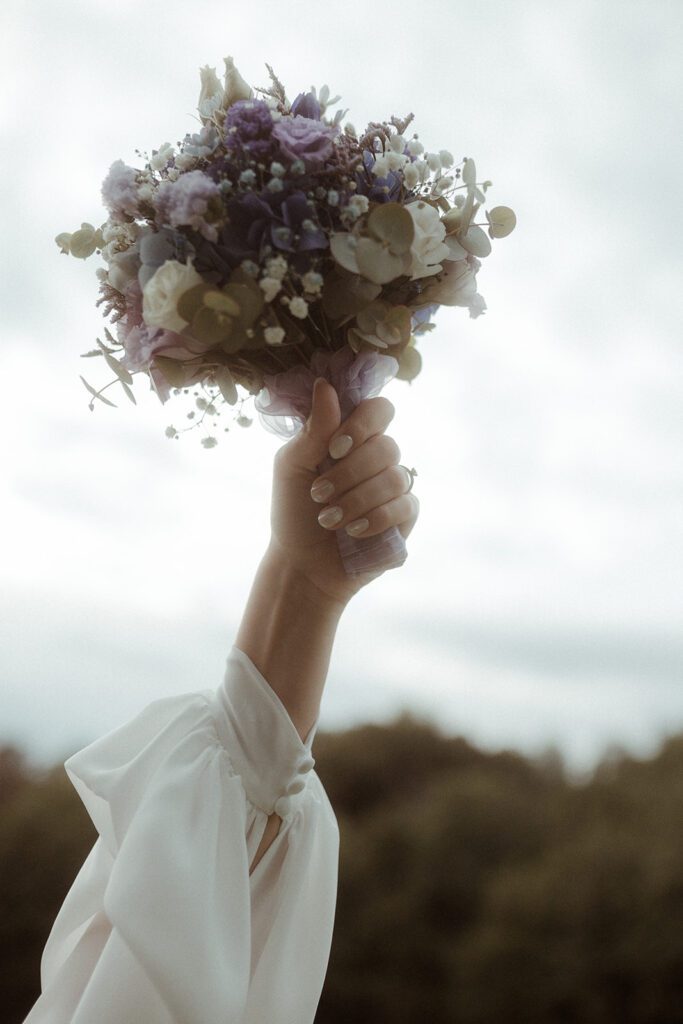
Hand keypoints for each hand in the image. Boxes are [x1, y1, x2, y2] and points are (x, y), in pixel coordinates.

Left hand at [268, 377, 418, 607]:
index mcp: (352, 438)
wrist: (301, 563)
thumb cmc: (293, 511)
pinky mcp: (404, 517)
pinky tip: (353, 530)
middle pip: (387, 446)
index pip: (378, 410)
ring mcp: (394, 487)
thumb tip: (325, 386)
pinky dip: (376, 517)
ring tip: (329, 519)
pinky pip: (406, 505)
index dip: (361, 425)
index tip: (333, 448)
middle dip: (349, 473)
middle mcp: (378, 458)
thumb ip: (313, 430)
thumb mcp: (292, 466)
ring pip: (395, 477)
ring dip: (357, 499)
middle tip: (318, 494)